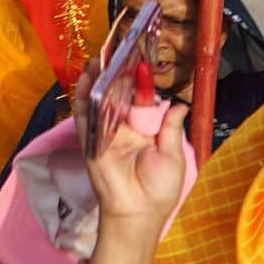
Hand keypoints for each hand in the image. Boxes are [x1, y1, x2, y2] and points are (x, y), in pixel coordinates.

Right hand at [79, 65, 189, 240]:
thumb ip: (171, 128)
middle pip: (115, 95)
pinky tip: (87, 79)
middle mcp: (122, 128)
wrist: (138, 212)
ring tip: (99, 58)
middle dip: (114, 74)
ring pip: (98, 100)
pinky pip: (85, 115)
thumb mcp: (173, 155)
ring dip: (97, 80)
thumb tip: (178, 104)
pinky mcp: (91, 140)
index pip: (139, 99)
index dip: (139, 81)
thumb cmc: (159, 188)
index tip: (141, 60)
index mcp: (143, 131)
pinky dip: (84, 96)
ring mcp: (105, 133)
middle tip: (116, 50)